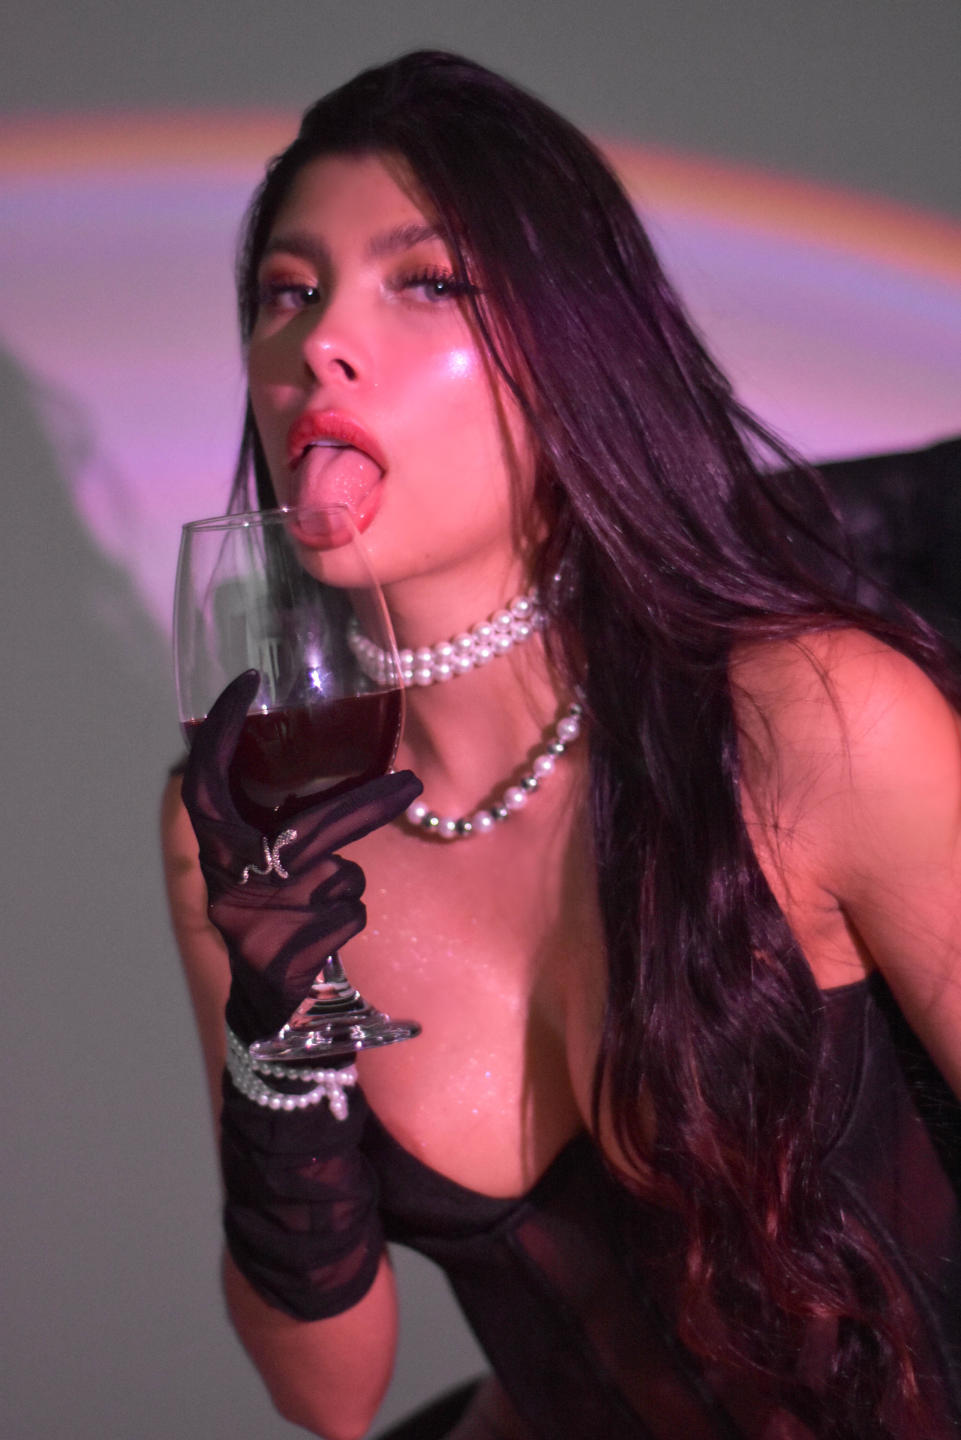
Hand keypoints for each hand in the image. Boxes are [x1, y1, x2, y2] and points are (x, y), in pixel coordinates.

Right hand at [181, 670, 421, 1040]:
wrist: (271, 1018)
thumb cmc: (279, 925)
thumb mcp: (269, 867)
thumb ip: (283, 820)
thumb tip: (334, 757)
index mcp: (216, 851)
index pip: (204, 781)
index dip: (221, 732)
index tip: (246, 683)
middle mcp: (225, 883)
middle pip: (299, 830)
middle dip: (360, 809)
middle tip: (411, 787)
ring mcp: (253, 924)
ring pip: (335, 875)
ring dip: (348, 884)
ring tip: (331, 904)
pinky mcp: (284, 960)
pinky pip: (347, 917)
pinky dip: (350, 919)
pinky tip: (327, 939)